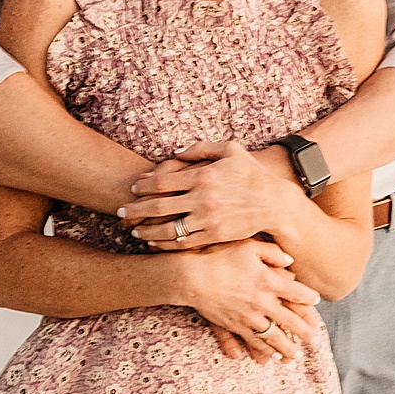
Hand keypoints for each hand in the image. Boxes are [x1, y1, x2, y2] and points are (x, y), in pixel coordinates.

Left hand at [119, 141, 296, 248]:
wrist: (273, 203)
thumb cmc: (251, 173)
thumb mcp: (230, 150)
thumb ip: (200, 149)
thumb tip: (174, 153)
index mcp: (203, 176)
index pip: (162, 181)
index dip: (143, 185)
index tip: (133, 188)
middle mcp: (202, 199)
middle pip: (158, 206)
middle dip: (135, 210)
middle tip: (121, 212)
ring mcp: (207, 220)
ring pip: (168, 229)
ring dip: (147, 231)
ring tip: (135, 232)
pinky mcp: (214, 236)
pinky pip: (184, 243)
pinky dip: (166, 245)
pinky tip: (156, 243)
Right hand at [176, 239, 322, 363]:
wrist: (192, 275)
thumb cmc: (219, 255)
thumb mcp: (249, 246)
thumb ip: (272, 252)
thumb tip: (290, 260)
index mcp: (269, 281)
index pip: (297, 292)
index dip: (309, 298)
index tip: (317, 301)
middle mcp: (262, 302)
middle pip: (290, 321)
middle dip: (305, 332)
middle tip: (315, 341)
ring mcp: (248, 316)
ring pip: (273, 338)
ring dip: (286, 348)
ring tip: (295, 356)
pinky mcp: (234, 325)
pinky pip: (253, 342)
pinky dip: (263, 350)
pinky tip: (270, 356)